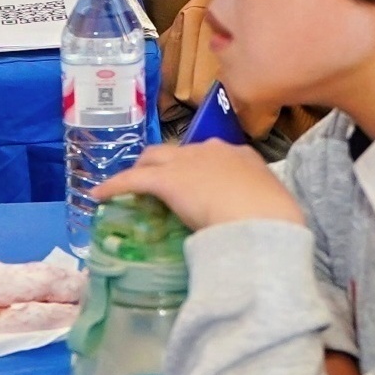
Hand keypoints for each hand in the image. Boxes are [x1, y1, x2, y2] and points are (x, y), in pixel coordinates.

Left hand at [96, 140, 304, 230]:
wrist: (263, 219)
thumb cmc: (275, 220)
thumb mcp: (271, 207)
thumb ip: (257, 208)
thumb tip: (253, 224)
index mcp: (241, 157)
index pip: (213, 156)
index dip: (200, 169)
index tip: (196, 184)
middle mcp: (212, 150)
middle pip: (178, 151)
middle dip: (165, 163)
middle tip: (158, 182)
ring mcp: (187, 163)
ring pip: (153, 159)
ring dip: (141, 170)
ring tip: (129, 186)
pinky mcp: (164, 180)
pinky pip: (132, 180)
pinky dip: (114, 186)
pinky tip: (100, 196)